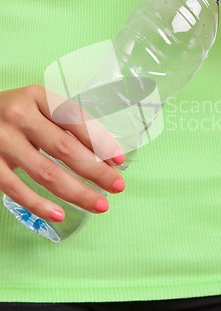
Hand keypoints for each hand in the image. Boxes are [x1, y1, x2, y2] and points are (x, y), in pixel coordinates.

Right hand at [0, 85, 124, 221]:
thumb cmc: (12, 113)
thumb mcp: (36, 106)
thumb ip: (62, 123)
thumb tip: (103, 154)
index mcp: (37, 96)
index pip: (76, 120)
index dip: (101, 141)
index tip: (119, 160)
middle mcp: (20, 115)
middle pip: (65, 148)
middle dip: (96, 171)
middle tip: (117, 187)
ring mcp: (2, 139)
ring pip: (46, 172)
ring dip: (77, 192)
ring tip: (99, 204)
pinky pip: (16, 188)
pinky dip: (39, 204)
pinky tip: (59, 214)